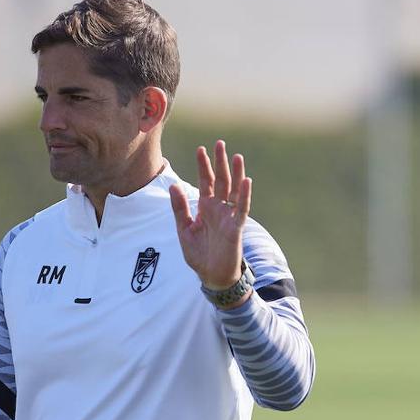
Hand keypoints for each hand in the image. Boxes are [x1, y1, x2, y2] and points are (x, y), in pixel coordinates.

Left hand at [169, 140, 251, 289]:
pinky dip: (244, 195)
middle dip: (220, 163)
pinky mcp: (235, 227)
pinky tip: (246, 181)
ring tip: (236, 156)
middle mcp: (218, 209)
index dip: (204, 166)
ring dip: (236, 174)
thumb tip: (173, 185)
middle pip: (221, 181)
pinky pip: (241, 209)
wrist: (211, 275)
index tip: (201, 149)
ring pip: (233, 191)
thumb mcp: (184, 229)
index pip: (206, 182)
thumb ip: (180, 208)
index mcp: (206, 207)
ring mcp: (228, 216)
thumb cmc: (199, 254)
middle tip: (220, 144)